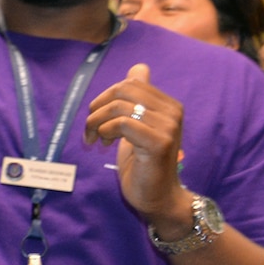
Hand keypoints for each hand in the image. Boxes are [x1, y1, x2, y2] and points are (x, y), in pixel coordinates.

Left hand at [85, 63, 190, 228]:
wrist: (157, 197)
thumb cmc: (142, 163)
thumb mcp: (135, 126)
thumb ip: (136, 99)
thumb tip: (139, 67)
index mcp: (168, 104)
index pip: (131, 82)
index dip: (106, 96)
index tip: (98, 117)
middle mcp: (173, 111)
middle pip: (124, 89)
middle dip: (98, 107)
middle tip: (90, 129)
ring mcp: (168, 126)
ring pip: (119, 106)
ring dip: (97, 122)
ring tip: (96, 139)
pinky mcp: (159, 142)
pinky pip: (122, 124)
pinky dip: (105, 131)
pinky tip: (104, 144)